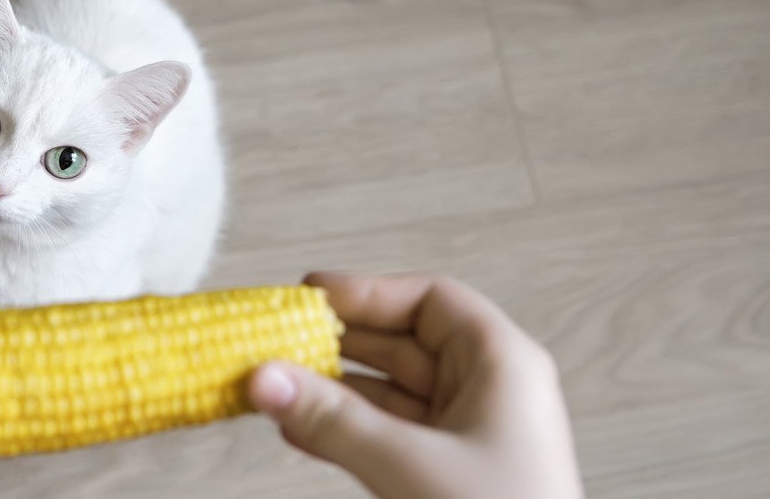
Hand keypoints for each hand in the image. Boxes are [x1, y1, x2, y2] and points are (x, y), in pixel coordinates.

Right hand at [249, 272, 582, 498]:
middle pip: (403, 344)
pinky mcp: (447, 477)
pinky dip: (344, 430)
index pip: (431, 301)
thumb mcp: (411, 469)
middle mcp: (488, 393)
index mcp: (503, 366)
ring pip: (389, 394)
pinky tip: (299, 429)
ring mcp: (468, 438)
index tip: (309, 297)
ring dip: (331, 390)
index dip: (367, 293)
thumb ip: (334, 422)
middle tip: (277, 342)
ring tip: (276, 386)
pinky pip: (387, 436)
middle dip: (337, 344)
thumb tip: (266, 378)